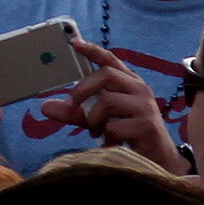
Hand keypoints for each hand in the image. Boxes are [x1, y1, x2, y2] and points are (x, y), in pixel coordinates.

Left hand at [45, 39, 185, 173]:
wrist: (159, 161)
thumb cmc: (128, 134)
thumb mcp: (99, 120)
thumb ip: (74, 113)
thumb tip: (44, 107)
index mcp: (129, 83)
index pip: (110, 60)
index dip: (92, 50)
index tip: (73, 42)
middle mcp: (140, 90)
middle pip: (106, 75)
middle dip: (82, 90)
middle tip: (71, 106)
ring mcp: (146, 107)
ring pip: (107, 101)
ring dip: (94, 119)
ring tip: (97, 132)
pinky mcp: (147, 126)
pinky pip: (114, 126)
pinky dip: (106, 137)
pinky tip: (112, 144)